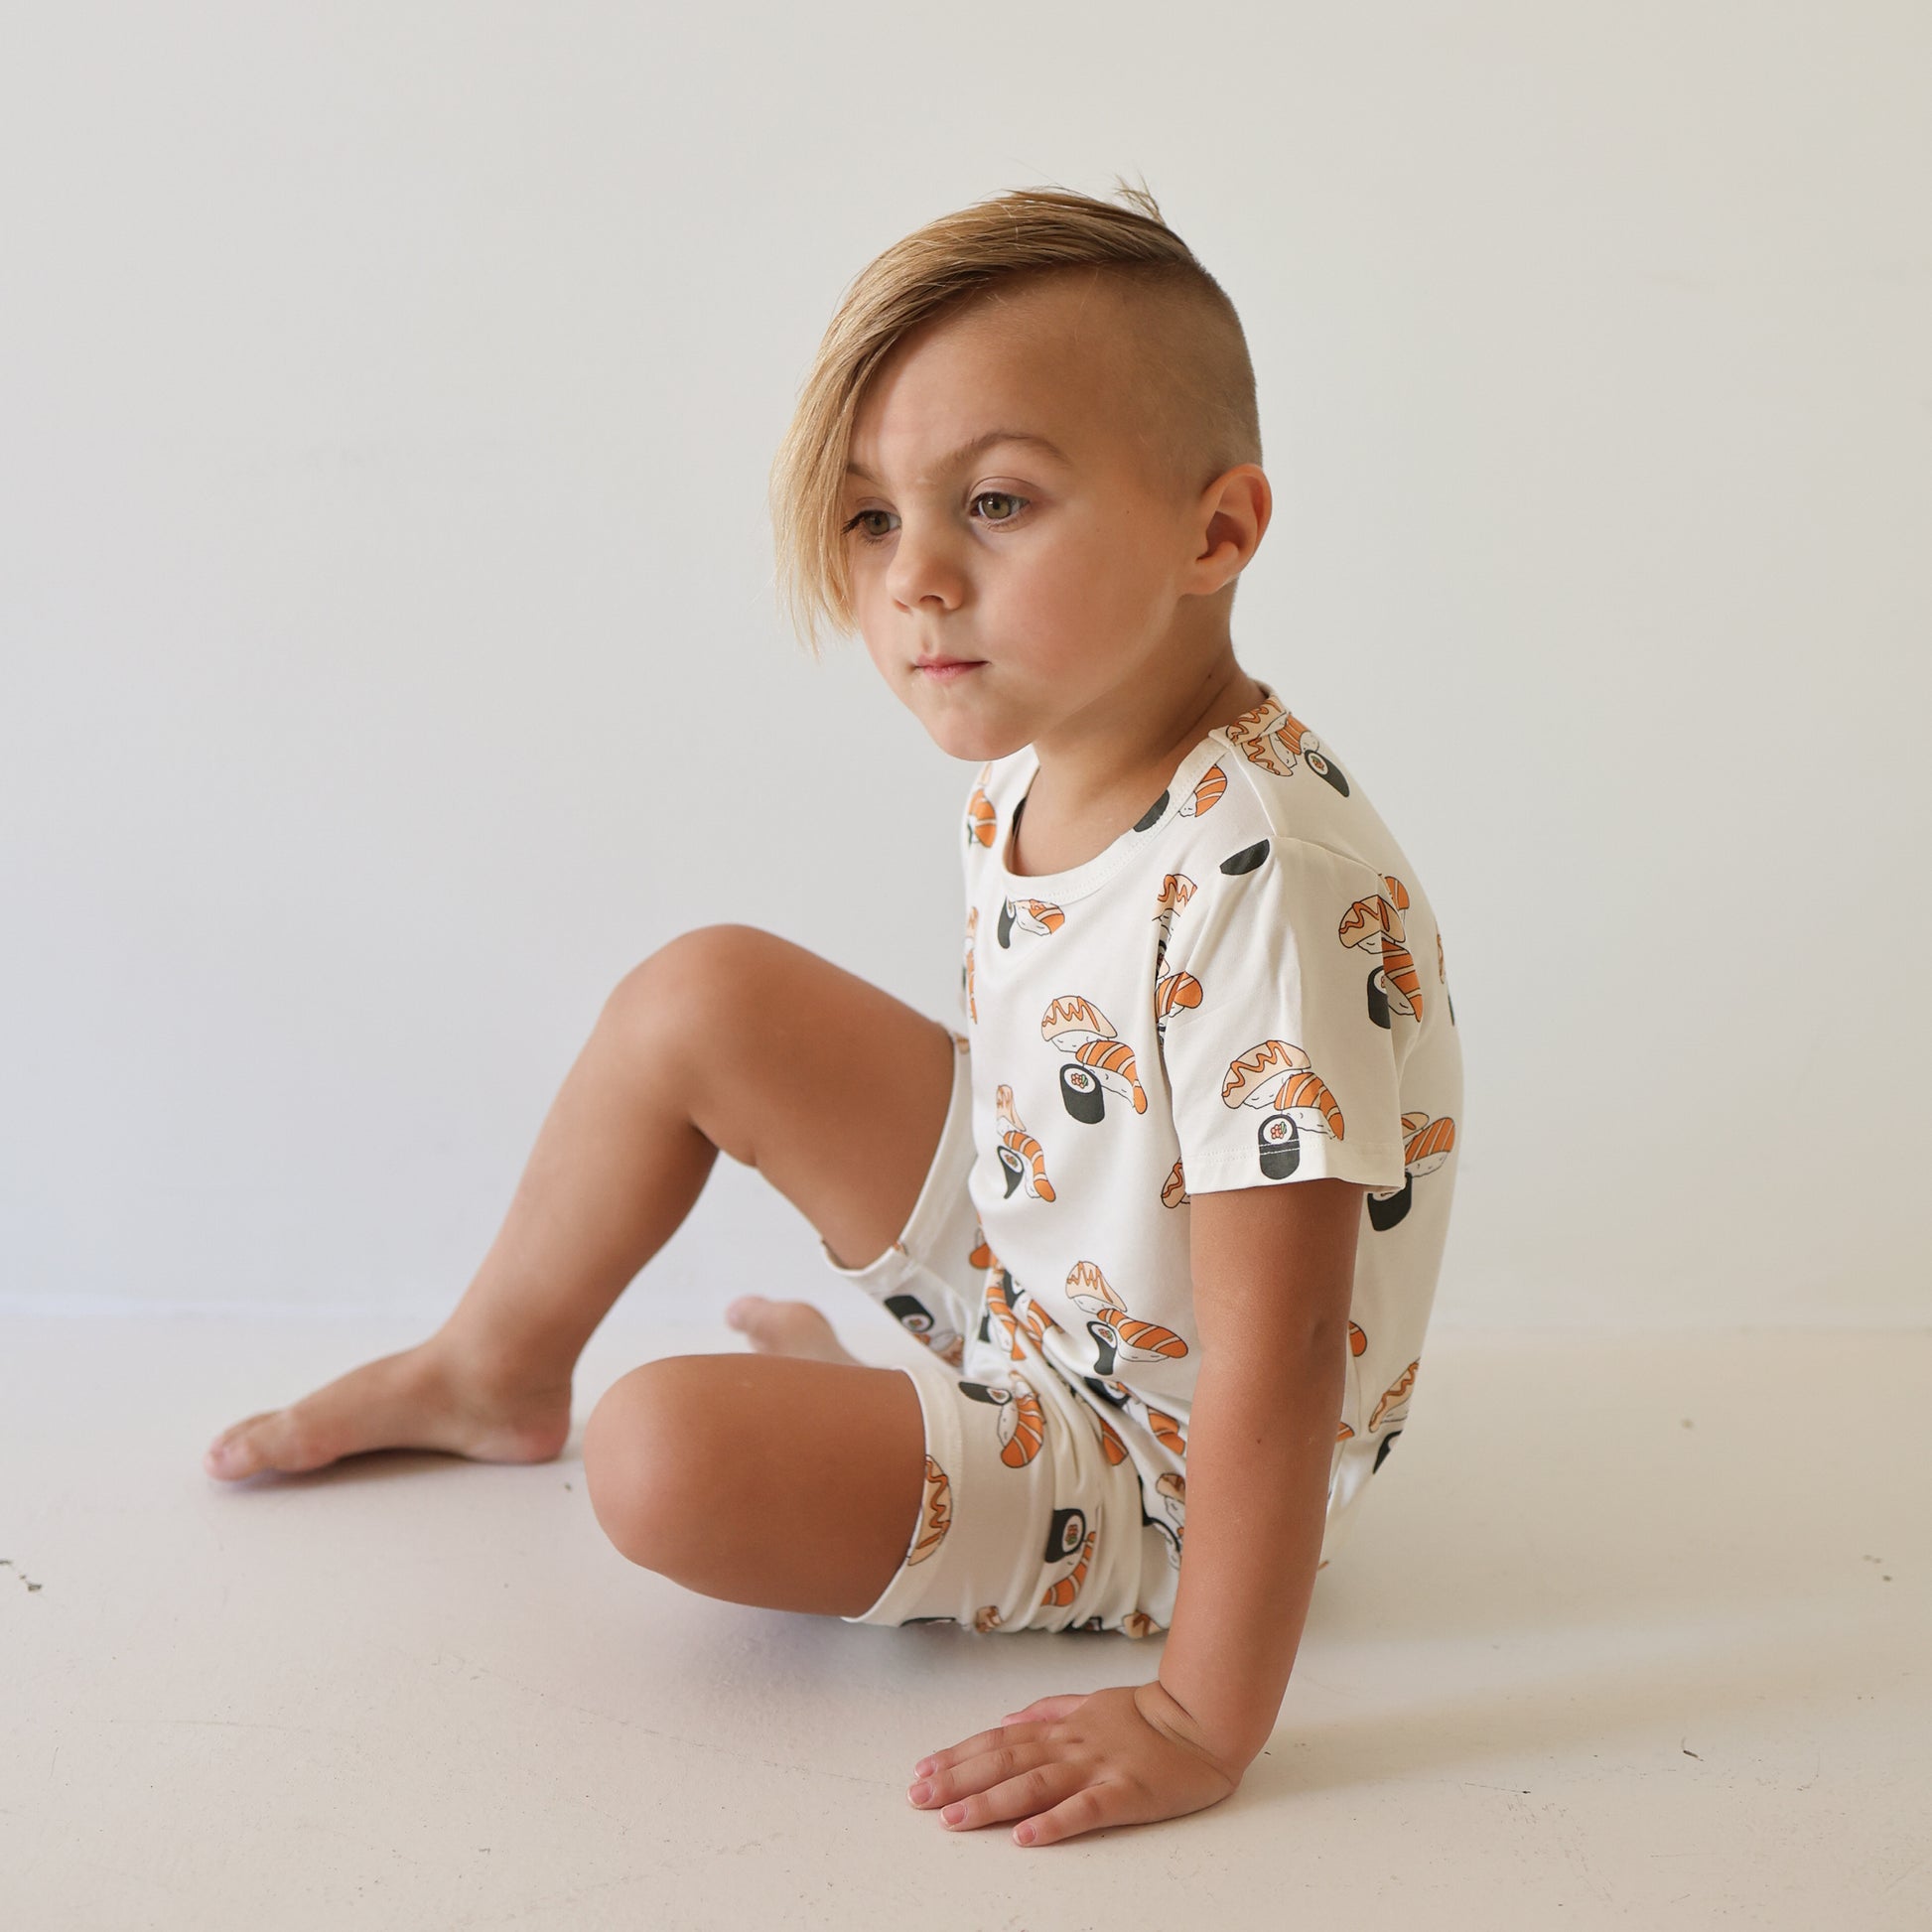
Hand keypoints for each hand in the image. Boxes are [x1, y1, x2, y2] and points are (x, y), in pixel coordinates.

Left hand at [906, 1679, 1242, 1846]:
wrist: (1202, 1718)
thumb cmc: (1149, 1714)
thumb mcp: (1090, 1701)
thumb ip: (1049, 1709)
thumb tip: (1010, 1716)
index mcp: (1062, 1727)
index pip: (999, 1739)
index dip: (958, 1755)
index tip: (923, 1769)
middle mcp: (1071, 1745)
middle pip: (1005, 1761)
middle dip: (958, 1780)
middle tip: (919, 1798)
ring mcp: (1097, 1768)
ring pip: (1034, 1785)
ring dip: (990, 1802)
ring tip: (954, 1820)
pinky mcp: (1126, 1794)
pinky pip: (1085, 1810)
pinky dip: (1053, 1823)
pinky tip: (1026, 1838)